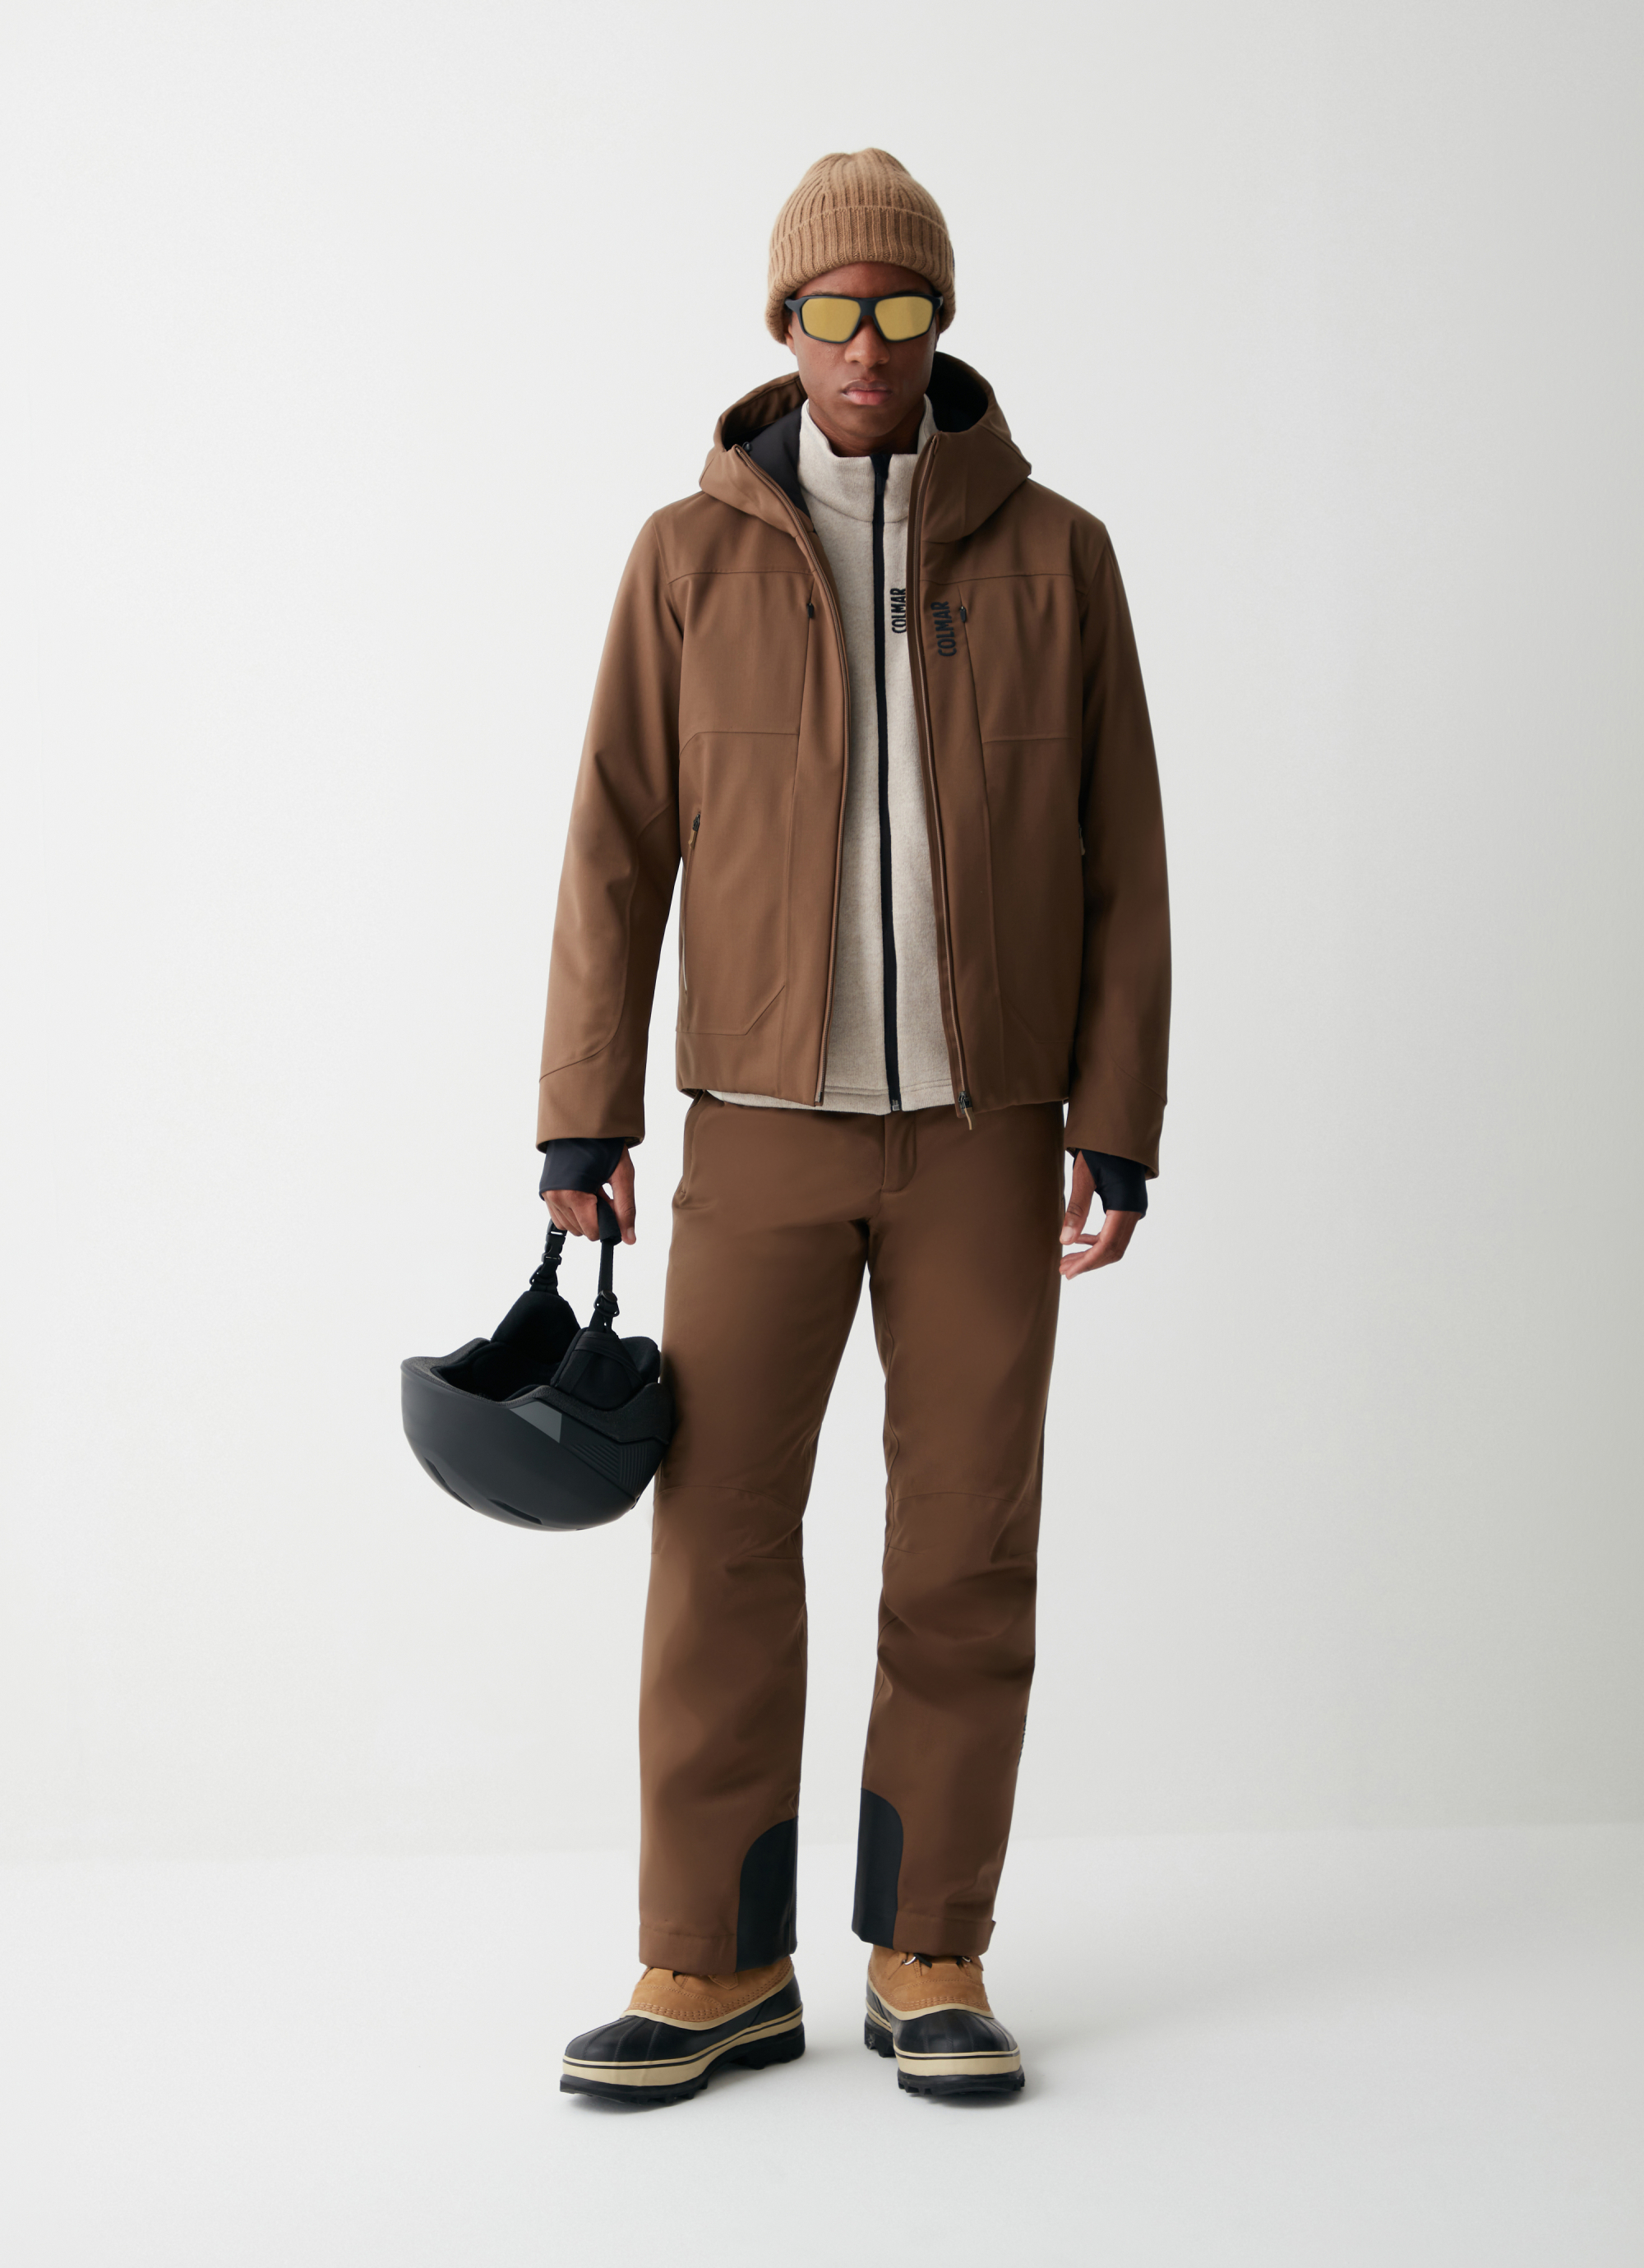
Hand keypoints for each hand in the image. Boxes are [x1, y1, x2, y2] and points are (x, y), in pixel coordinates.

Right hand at [543, 1146, 636, 1243]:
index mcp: (573, 1194)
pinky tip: (584, 1195)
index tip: (615, 1209)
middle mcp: (556, 1197)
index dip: (609, 1225)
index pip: (592, 1231)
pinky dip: (574, 1213)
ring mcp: (548, 1195)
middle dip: (597, 1219)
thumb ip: (626, 1208)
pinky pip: (559, 1217)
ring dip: (585, 1216)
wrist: (582, 1124)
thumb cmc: (603, 1145)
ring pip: (570, 1226)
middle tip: (606, 1195)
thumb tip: (629, 1238)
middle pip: (581, 1231)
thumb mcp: (622, 1175)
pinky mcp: (546, 1192)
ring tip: (595, 1192)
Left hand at [1058, 1151, 1140, 1280]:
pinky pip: (1116, 1232)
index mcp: (1125, 1206)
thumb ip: (1076, 1209)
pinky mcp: (1128, 1206)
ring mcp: (1133, 1209)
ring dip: (1092, 1254)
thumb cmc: (1101, 1149)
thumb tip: (1065, 1241)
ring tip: (1068, 1260)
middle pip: (1113, 1250)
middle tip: (1064, 1270)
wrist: (1120, 1131)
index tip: (1069, 1273)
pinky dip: (1097, 1241)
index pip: (1107, 1246)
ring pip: (1115, 1243)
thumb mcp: (1084, 1176)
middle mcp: (1134, 1211)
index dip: (1088, 1262)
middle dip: (1089, 1262)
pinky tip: (1079, 1241)